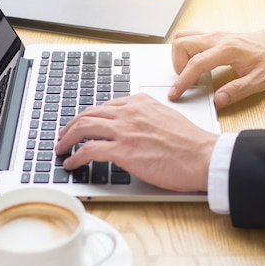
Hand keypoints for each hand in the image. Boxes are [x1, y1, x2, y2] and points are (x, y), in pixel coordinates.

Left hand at [55, 94, 219, 191]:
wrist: (203, 156)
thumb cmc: (191, 144)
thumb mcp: (166, 117)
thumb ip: (146, 118)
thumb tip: (134, 128)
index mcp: (140, 102)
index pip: (105, 106)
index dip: (88, 116)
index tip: (81, 124)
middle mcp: (129, 112)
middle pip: (89, 114)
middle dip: (71, 126)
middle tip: (63, 135)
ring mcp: (125, 130)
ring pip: (84, 128)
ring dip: (67, 139)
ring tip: (61, 149)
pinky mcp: (123, 151)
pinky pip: (89, 151)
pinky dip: (75, 157)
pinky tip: (71, 163)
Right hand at [169, 27, 264, 108]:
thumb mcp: (259, 81)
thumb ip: (237, 91)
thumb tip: (217, 100)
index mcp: (228, 50)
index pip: (196, 63)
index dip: (182, 80)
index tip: (175, 93)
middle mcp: (217, 38)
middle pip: (181, 44)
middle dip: (177, 65)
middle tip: (187, 80)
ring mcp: (213, 35)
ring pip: (182, 37)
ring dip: (179, 55)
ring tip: (190, 72)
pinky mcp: (212, 36)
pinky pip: (189, 37)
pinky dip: (185, 50)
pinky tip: (195, 64)